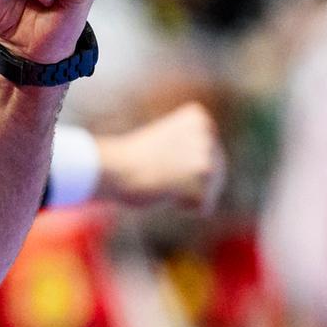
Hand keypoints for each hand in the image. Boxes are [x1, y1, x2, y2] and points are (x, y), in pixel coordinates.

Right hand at [93, 101, 226, 210]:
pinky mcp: (205, 173)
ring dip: (186, 194)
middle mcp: (207, 132)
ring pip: (210, 189)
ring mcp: (208, 151)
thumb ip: (191, 152)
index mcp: (197, 119)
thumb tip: (212, 176)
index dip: (180, 163)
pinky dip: (185, 207)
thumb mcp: (163, 144)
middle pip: (213, 171)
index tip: (158, 155)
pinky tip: (166, 193)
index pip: (206, 153)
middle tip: (158, 171)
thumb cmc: (129, 161)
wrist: (114, 169)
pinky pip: (203, 207)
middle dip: (187, 180)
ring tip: (162, 181)